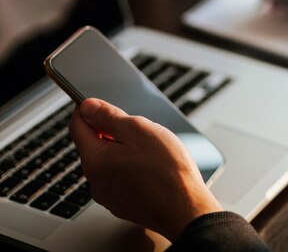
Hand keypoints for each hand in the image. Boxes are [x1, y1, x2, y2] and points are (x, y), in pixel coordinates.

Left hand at [70, 98, 221, 241]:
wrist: (186, 209)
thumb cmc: (166, 170)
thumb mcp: (137, 129)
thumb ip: (108, 116)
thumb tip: (87, 106)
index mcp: (95, 161)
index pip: (77, 126)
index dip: (87, 109)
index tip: (98, 103)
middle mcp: (96, 182)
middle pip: (94, 144)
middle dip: (111, 131)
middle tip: (138, 129)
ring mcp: (109, 196)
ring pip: (109, 160)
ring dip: (123, 149)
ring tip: (149, 150)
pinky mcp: (123, 205)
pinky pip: (119, 177)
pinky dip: (130, 167)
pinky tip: (151, 167)